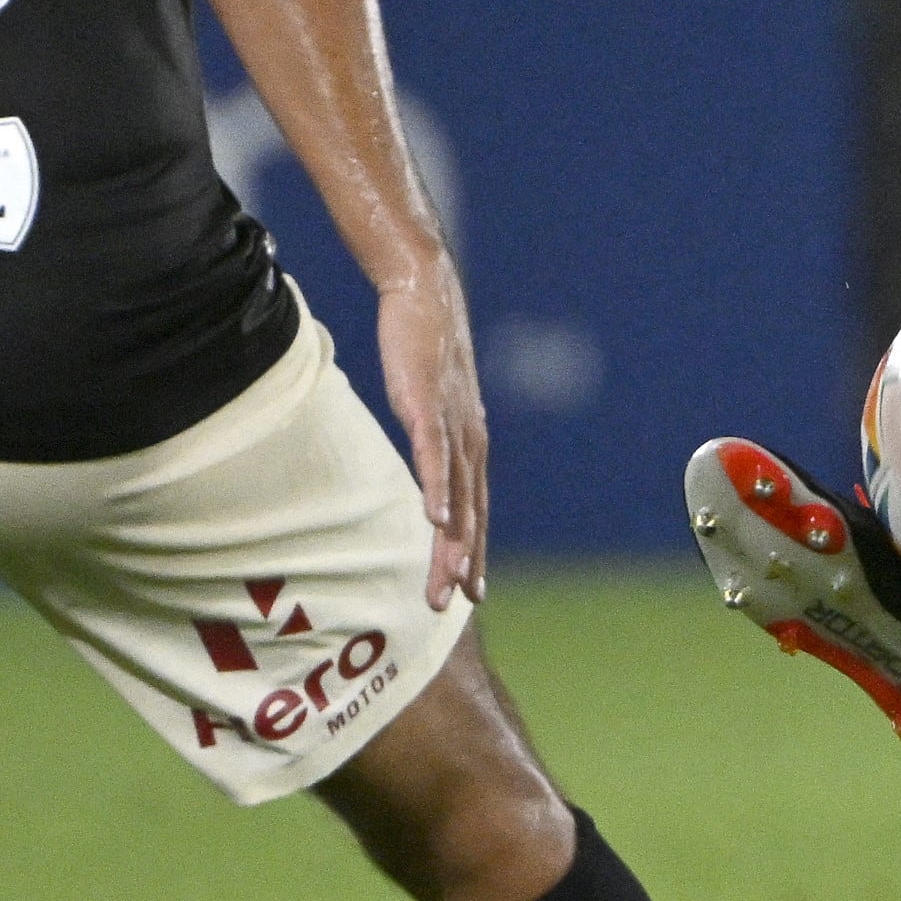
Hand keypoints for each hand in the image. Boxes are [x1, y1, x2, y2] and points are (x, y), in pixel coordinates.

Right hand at [376, 257, 488, 608]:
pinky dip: (436, 488)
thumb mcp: (431, 405)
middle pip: (470, 511)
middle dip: (465, 560)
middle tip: (458, 604)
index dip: (475, 551)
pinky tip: (434, 518)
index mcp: (470, 443)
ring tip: (448, 577)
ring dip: (453, 538)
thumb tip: (427, 469)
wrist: (424, 295)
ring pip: (456, 492)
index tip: (471, 593)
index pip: (476, 509)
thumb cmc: (426, 351)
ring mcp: (452, 422)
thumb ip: (432, 440)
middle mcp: (469, 438)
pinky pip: (434, 455)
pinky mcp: (428, 404)